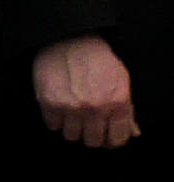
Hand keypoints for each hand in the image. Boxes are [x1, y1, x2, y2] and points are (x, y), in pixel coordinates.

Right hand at [33, 34, 137, 150]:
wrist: (70, 39)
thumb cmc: (97, 57)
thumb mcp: (120, 79)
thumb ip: (126, 109)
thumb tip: (131, 131)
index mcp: (117, 102)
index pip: (117, 140)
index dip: (112, 139)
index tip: (107, 134)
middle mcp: (95, 109)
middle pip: (93, 142)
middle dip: (91, 134)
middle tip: (89, 122)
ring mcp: (71, 108)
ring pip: (71, 136)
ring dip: (72, 127)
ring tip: (73, 112)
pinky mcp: (50, 104)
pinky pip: (53, 125)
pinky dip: (56, 119)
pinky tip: (60, 106)